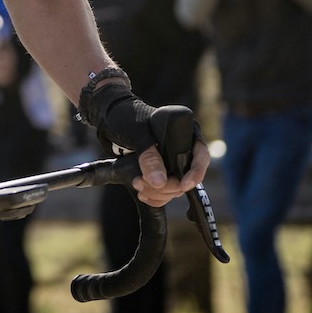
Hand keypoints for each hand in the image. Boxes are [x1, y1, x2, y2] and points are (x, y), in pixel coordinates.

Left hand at [78, 78, 210, 208]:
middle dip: (168, 185)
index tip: (183, 184)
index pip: (200, 155)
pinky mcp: (162, 171)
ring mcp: (173, 160)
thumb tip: (160, 182)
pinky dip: (156, 196)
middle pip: (188, 175)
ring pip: (176, 186)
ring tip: (137, 185)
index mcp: (185, 130)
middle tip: (142, 183)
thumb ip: (148, 155)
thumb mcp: (137, 133)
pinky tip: (143, 194)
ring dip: (159, 192)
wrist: (110, 118)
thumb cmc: (126, 116)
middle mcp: (183, 146)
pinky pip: (166, 191)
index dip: (195, 172)